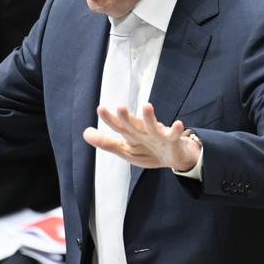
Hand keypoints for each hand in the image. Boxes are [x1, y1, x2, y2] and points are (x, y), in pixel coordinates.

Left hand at [83, 103, 200, 170]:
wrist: (175, 157)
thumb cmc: (148, 150)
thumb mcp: (125, 150)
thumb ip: (106, 143)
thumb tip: (85, 133)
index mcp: (131, 134)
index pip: (119, 126)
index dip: (110, 119)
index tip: (100, 109)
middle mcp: (143, 131)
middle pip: (133, 124)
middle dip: (127, 117)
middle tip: (120, 108)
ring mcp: (158, 135)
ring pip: (153, 126)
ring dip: (149, 117)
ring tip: (147, 106)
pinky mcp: (172, 141)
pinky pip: (174, 135)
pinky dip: (176, 130)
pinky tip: (178, 124)